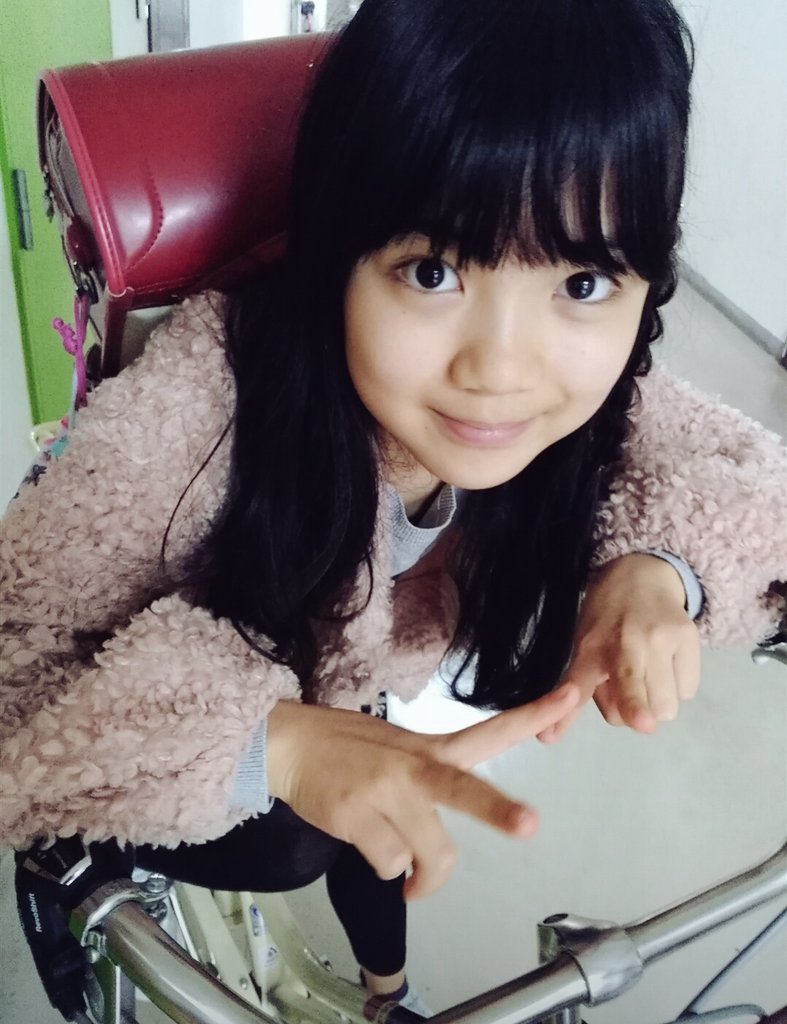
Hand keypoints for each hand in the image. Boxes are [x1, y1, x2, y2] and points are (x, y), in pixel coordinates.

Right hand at [267, 684, 578, 899]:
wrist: (287, 743)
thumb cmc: (346, 749)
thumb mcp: (398, 749)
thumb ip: (430, 781)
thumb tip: (438, 842)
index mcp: (430, 748)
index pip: (490, 731)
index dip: (533, 716)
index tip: (570, 697)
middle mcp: (413, 768)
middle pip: (464, 792)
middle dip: (499, 811)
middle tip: (529, 825)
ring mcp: (384, 792)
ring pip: (428, 853)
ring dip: (421, 876)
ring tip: (410, 875)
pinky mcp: (356, 817)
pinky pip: (389, 864)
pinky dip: (384, 868)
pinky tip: (366, 843)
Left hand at [538, 554, 699, 742]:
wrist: (641, 573)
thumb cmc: (606, 620)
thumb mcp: (582, 649)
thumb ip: (574, 695)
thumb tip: (548, 738)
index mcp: (590, 648)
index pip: (586, 682)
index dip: (603, 704)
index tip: (629, 722)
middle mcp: (625, 641)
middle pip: (639, 704)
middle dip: (636, 713)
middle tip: (630, 693)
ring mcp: (660, 637)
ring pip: (666, 707)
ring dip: (657, 701)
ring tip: (648, 674)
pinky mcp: (688, 636)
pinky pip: (687, 690)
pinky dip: (677, 686)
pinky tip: (666, 662)